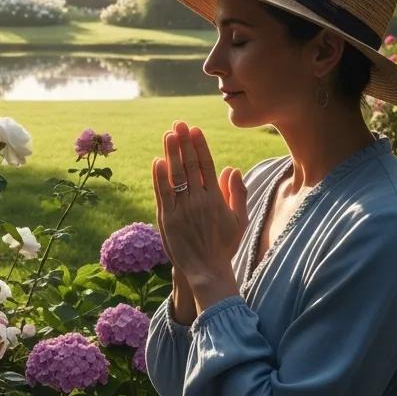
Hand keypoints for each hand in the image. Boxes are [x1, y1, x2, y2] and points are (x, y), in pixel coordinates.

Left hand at [151, 121, 247, 285]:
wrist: (206, 271)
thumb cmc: (224, 245)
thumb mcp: (239, 220)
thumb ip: (238, 193)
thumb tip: (233, 168)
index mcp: (216, 199)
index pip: (207, 165)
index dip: (200, 146)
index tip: (195, 129)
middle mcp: (198, 201)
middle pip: (190, 166)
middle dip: (184, 143)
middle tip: (179, 124)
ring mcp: (182, 210)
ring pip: (176, 176)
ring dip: (171, 153)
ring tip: (168, 135)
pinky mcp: (167, 219)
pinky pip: (163, 194)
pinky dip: (160, 177)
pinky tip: (158, 161)